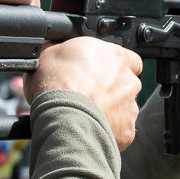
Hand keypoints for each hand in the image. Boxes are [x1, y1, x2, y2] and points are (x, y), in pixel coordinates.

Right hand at [25, 37, 142, 150]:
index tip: (99, 74)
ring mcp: (130, 107)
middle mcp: (129, 81)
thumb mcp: (49, 53)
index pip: (128, 59)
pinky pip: (119, 131)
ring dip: (109, 112)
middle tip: (87, 96)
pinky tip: (89, 129)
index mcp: (116, 57)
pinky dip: (107, 131)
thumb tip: (54, 47)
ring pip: (123, 109)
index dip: (113, 67)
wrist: (61, 119)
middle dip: (110, 92)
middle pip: (125, 86)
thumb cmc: (55, 85)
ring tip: (84, 116)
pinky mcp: (126, 130)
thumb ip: (63, 51)